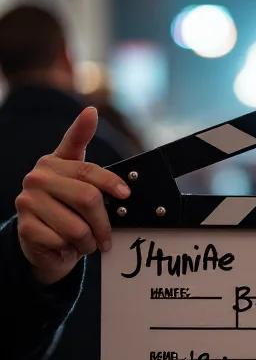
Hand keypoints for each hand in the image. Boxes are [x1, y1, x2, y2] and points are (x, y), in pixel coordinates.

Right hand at [16, 107, 130, 284]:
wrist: (42, 242)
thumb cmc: (64, 206)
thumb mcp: (75, 177)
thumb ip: (81, 145)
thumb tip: (90, 111)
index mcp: (52, 163)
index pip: (88, 170)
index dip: (110, 181)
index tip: (125, 193)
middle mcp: (36, 178)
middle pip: (88, 199)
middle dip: (104, 223)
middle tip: (107, 235)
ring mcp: (27, 202)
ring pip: (77, 226)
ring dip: (89, 240)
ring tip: (86, 241)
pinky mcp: (25, 227)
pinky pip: (63, 240)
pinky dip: (71, 249)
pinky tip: (66, 245)